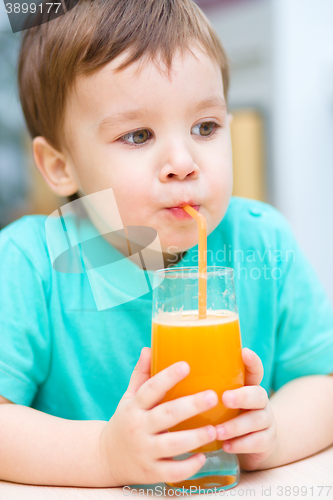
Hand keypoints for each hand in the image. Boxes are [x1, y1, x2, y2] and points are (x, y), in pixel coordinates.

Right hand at [99, 347, 218, 485]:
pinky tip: (202, 456)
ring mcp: (145, 451)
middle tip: (212, 396)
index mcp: (134, 407)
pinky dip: (188, 466)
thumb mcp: (129, 398)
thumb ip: (141, 375)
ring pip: (172, 445)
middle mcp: (138, 428)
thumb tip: (149, 348)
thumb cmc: (125, 422)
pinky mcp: (151, 472)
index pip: (150, 389)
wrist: (105, 459)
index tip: (186, 365)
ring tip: (214, 429)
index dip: (168, 377)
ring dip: (194, 437)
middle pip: (166, 415)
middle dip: (190, 405)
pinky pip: (172, 472)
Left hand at [215, 348, 277, 470]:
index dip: (252, 361)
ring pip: (258, 420)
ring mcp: (266, 421)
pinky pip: (258, 442)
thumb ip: (206, 386)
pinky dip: (241, 444)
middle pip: (258, 394)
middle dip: (242, 396)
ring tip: (218, 431)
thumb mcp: (221, 398)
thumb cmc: (229, 414)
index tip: (244, 352)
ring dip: (236, 425)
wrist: (256, 443)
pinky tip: (226, 446)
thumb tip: (170, 367)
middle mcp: (260, 401)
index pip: (254, 370)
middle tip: (225, 398)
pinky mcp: (267, 441)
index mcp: (248, 386)